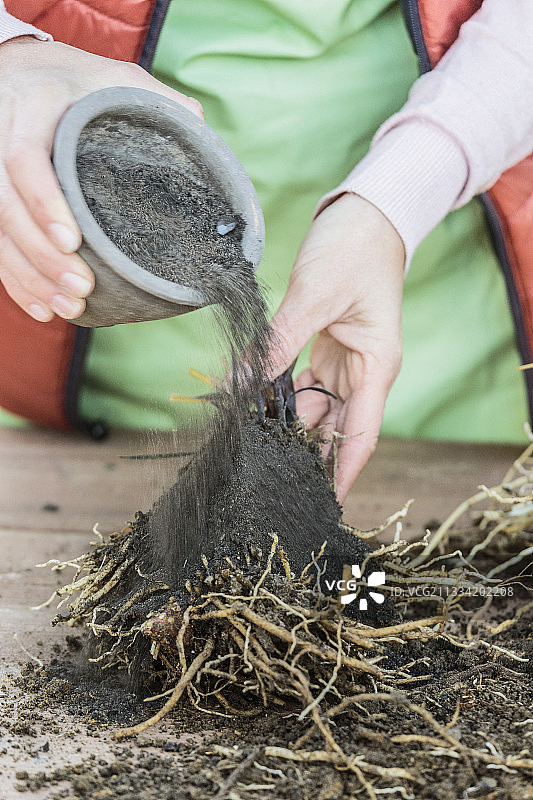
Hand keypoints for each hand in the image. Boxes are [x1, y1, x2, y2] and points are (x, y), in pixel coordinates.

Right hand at [0, 37, 202, 321]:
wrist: (30, 74)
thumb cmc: (86, 85)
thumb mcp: (123, 81)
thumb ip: (162, 103)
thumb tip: (203, 131)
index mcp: (35, 104)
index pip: (24, 156)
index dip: (44, 202)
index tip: (72, 241)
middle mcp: (1, 133)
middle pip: (4, 203)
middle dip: (41, 254)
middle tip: (81, 289)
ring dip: (31, 275)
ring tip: (68, 308)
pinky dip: (15, 280)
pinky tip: (41, 307)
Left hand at [269, 193, 404, 502]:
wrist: (366, 215)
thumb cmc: (354, 250)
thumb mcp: (313, 298)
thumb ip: (277, 343)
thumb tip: (240, 384)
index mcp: (378, 366)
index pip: (362, 432)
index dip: (344, 470)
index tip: (327, 503)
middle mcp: (365, 371)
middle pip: (337, 426)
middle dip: (307, 452)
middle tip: (273, 478)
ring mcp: (347, 362)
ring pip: (316, 408)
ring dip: (288, 423)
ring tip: (256, 446)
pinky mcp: (329, 350)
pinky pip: (304, 383)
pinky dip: (281, 394)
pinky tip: (255, 404)